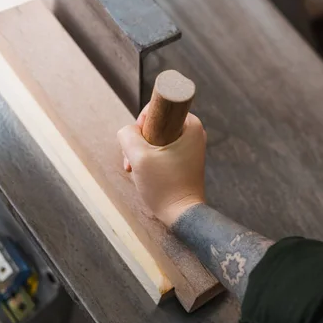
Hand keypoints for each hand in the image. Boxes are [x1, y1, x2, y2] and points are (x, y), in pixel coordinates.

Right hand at [117, 105, 206, 225]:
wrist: (182, 215)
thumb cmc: (164, 185)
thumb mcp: (139, 157)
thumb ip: (127, 135)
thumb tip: (128, 130)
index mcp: (191, 124)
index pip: (158, 108)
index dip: (142, 123)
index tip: (139, 143)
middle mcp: (194, 132)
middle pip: (155, 124)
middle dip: (139, 142)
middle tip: (133, 161)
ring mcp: (190, 147)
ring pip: (155, 139)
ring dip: (140, 153)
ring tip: (136, 171)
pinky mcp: (185, 160)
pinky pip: (161, 151)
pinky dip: (149, 160)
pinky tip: (143, 175)